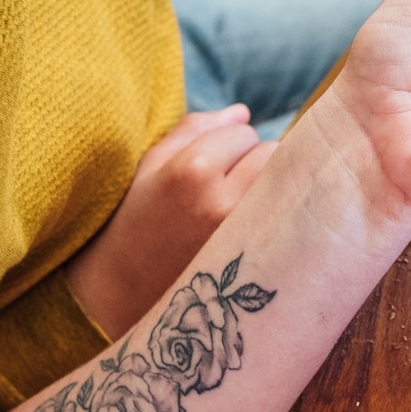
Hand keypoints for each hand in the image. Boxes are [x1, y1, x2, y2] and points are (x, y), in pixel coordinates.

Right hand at [63, 106, 272, 335]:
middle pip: (274, 153)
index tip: (208, 169)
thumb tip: (244, 112)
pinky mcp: (261, 263)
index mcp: (191, 171)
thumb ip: (195, 129)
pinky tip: (256, 232)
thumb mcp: (149, 167)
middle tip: (226, 190)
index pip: (244, 132)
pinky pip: (291, 220)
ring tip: (237, 212)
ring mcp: (246, 235)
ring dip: (272, 190)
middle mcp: (223, 202)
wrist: (119, 299)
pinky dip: (280, 219)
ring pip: (288, 185)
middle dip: (255, 164)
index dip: (229, 147)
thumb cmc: (134, 224)